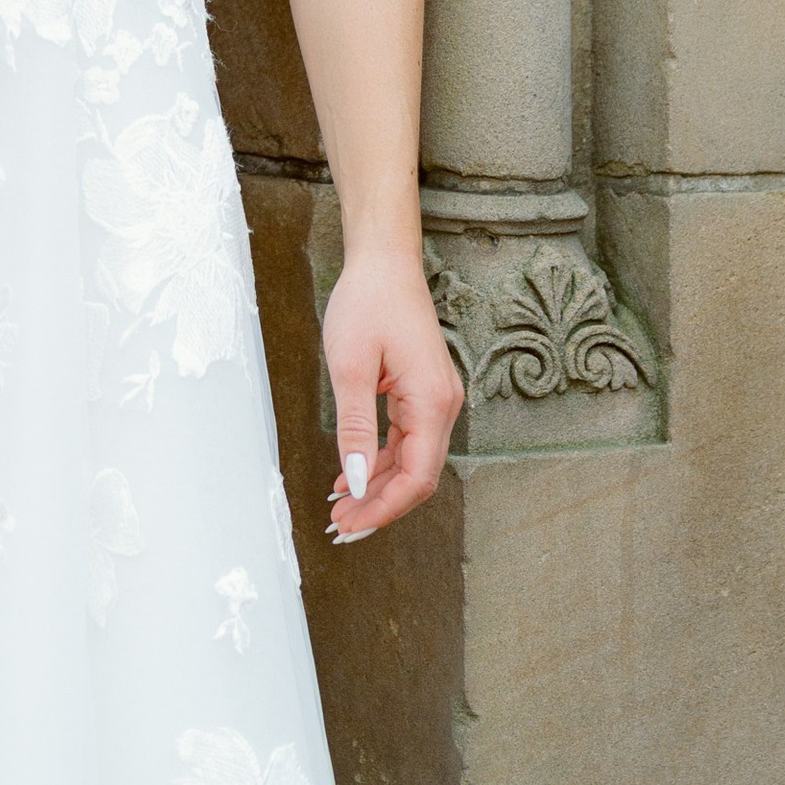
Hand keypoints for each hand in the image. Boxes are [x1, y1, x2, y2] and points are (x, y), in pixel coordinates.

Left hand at [321, 245, 463, 541]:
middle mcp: (444, 405)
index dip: (384, 508)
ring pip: (413, 461)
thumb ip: (355, 427)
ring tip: (341, 504)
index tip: (350, 523)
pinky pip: (408, 440)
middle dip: (380, 504)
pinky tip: (352, 472)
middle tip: (340, 523)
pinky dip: (381, 460)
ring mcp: (437, 399)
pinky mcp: (424, 392)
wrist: (384, 261)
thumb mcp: (350, 366)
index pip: (417, 478)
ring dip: (379, 486)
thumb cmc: (367, 302)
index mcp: (431, 402)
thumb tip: (355, 481)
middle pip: (418, 476)